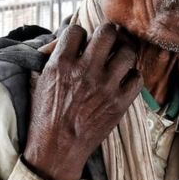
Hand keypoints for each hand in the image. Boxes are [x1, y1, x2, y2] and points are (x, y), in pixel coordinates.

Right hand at [24, 24, 142, 179]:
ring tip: (118, 59)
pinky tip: (124, 80)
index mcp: (62, 64)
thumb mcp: (41, 81)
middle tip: (108, 39)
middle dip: (108, 33)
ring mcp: (105, 86)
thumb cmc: (46, 115)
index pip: (77, 30)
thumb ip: (54, 56)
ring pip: (127, 52)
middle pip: (107, 33)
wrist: (57, 149)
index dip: (80, 33)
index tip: (82, 41)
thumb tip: (65, 37)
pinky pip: (137, 78)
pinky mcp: (120, 103)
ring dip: (124, 52)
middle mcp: (85, 71)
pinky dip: (133, 77)